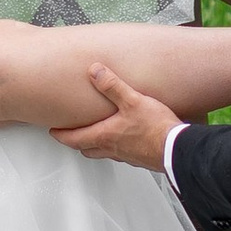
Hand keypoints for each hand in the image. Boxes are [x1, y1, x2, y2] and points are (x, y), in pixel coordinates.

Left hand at [52, 63, 180, 169]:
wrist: (176, 149)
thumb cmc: (155, 129)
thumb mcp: (132, 100)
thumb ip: (112, 86)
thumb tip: (95, 71)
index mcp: (105, 135)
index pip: (74, 138)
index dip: (61, 134)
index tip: (53, 131)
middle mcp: (112, 149)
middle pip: (86, 149)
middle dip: (76, 142)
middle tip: (69, 135)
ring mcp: (126, 156)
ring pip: (103, 153)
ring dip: (94, 145)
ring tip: (94, 135)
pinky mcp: (140, 158)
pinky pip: (121, 154)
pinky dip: (114, 147)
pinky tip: (123, 139)